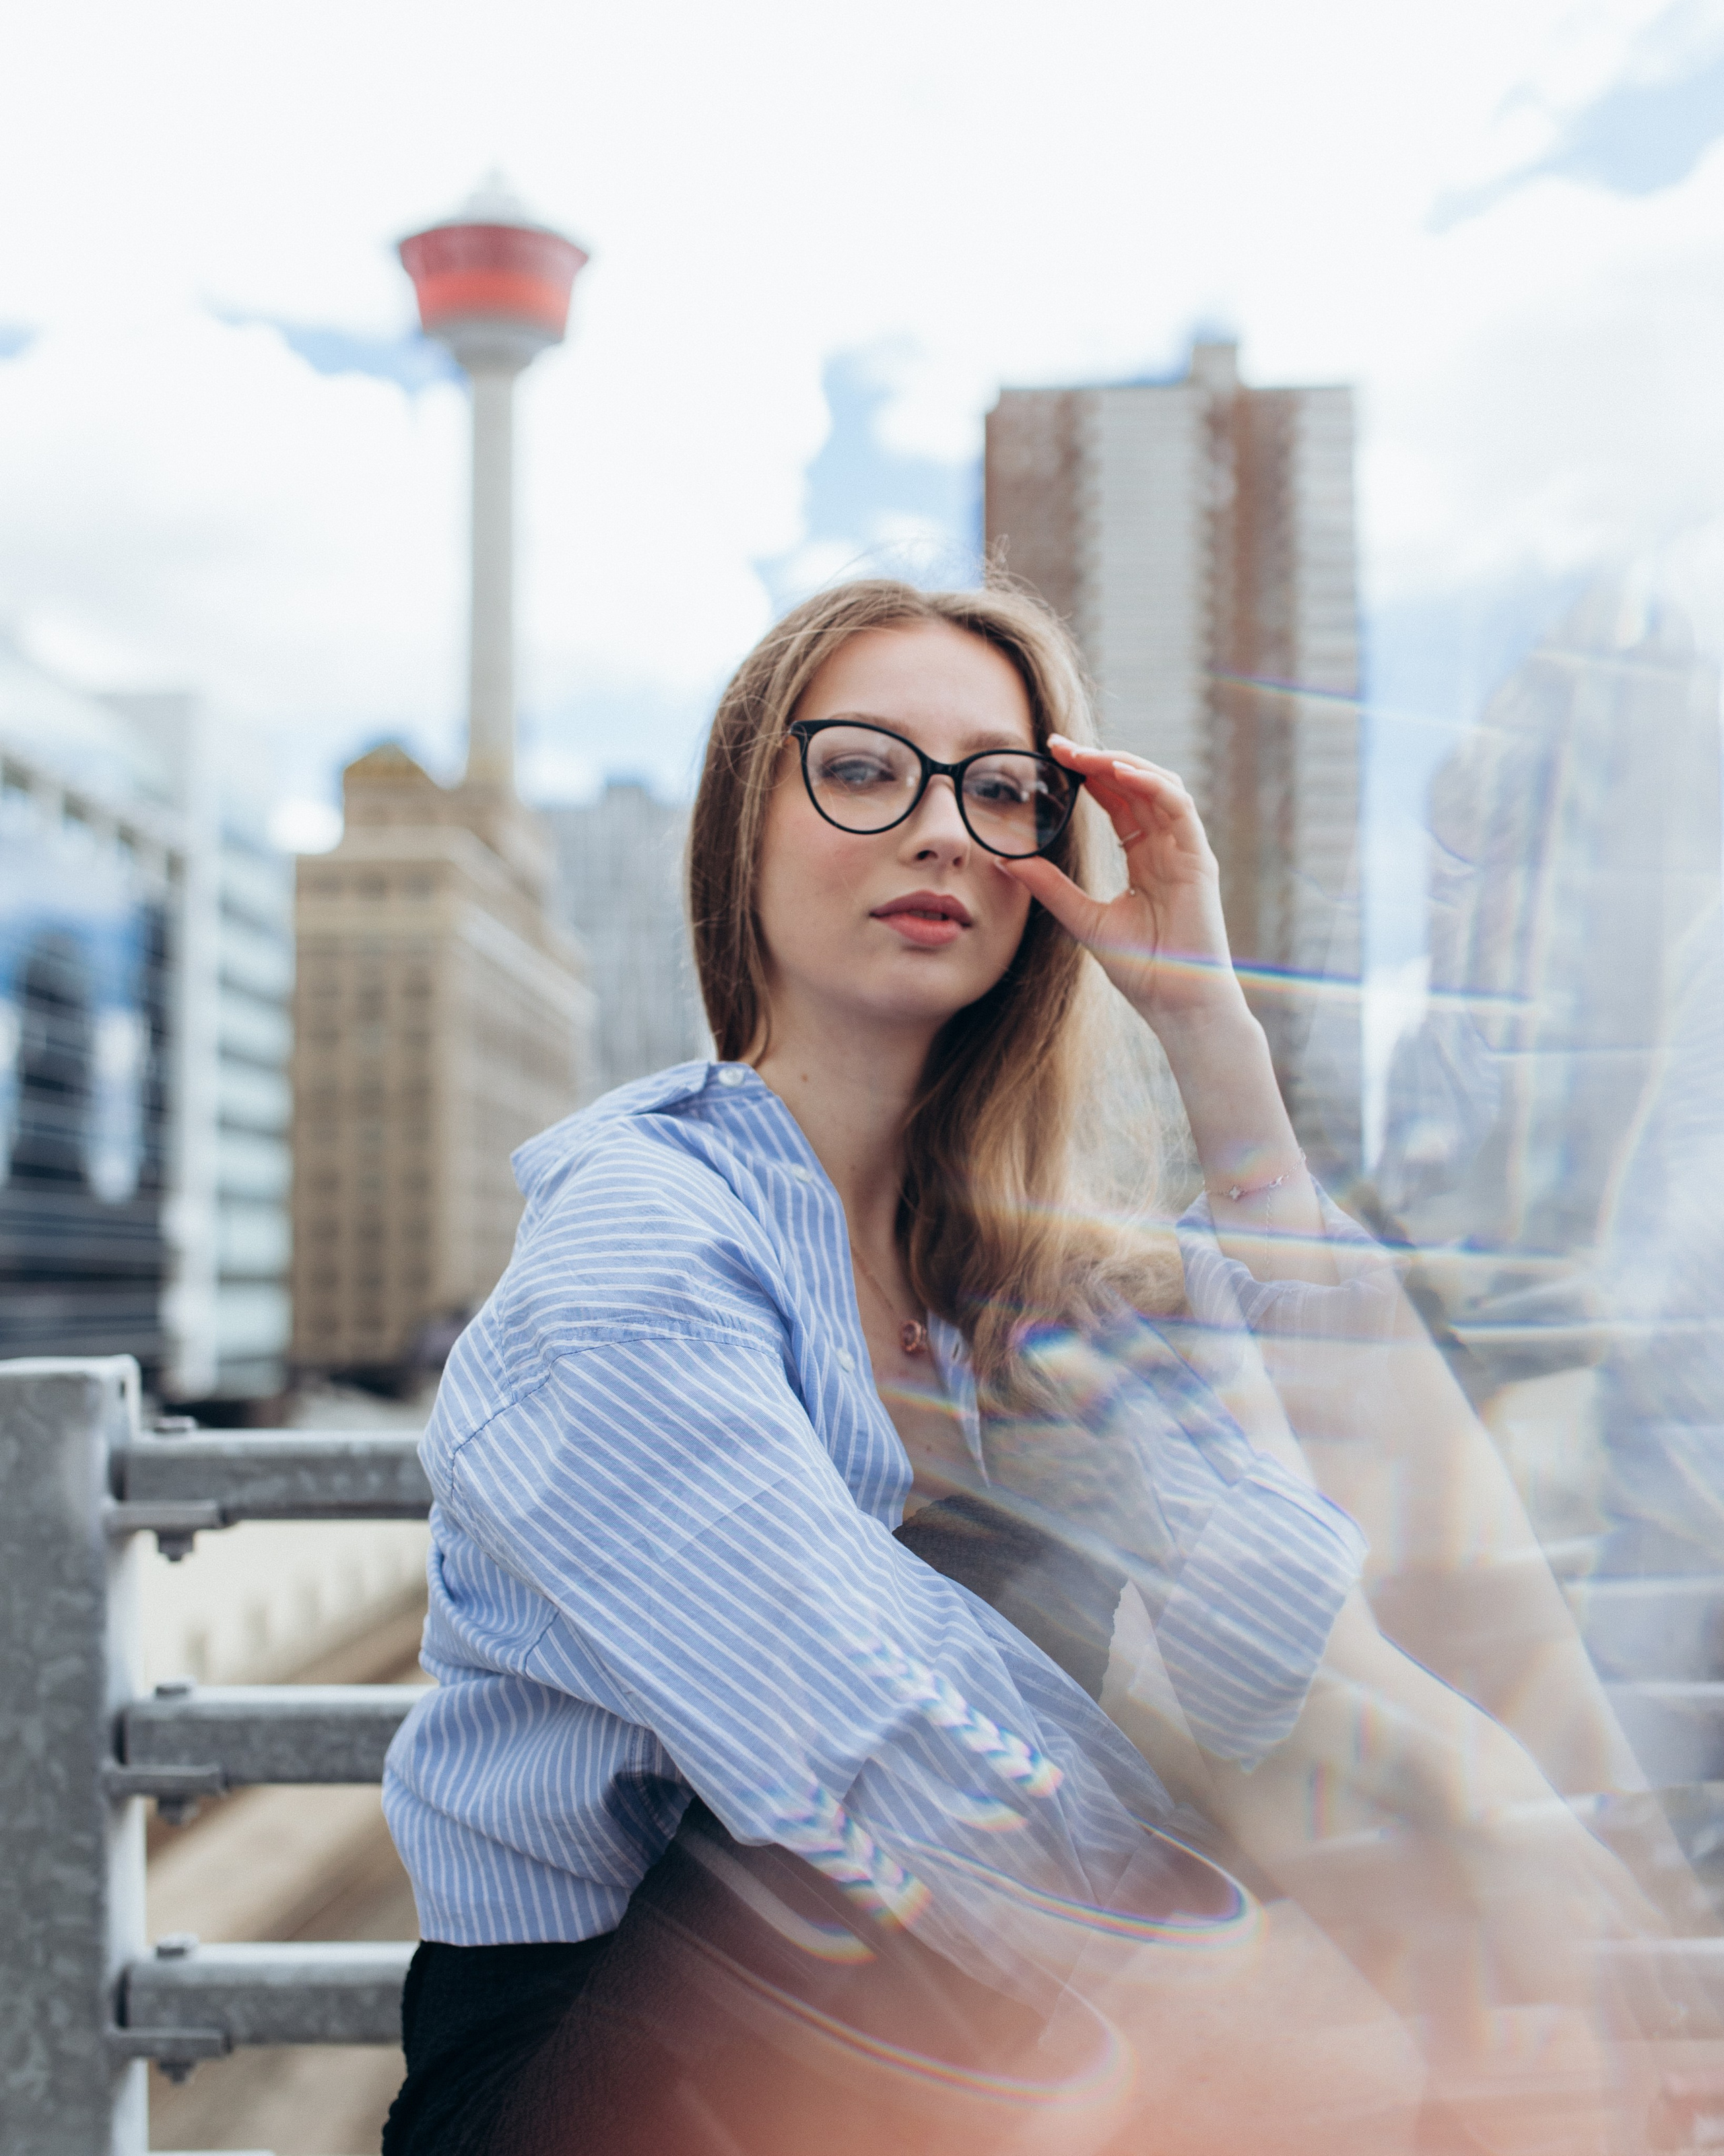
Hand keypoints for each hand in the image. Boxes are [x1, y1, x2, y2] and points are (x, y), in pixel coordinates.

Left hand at [997, 737, 1249, 1034]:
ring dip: (1121, 763)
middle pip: (1135, 785)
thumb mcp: (1082, 919)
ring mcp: (1185, 850)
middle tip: (1057, 745)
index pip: (1116, 801)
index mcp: (1144, 857)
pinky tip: (1118, 772)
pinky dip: (1150, 784)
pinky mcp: (1199, 859)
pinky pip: (1178, 807)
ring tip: (1083, 755)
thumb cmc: (1141, 968)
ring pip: (1159, 785)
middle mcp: (1167, 846)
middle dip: (1098, 760)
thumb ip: (1050, 887)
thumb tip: (1006, 862)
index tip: (1050, 758)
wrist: (1178, 1002)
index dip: (1087, 775)